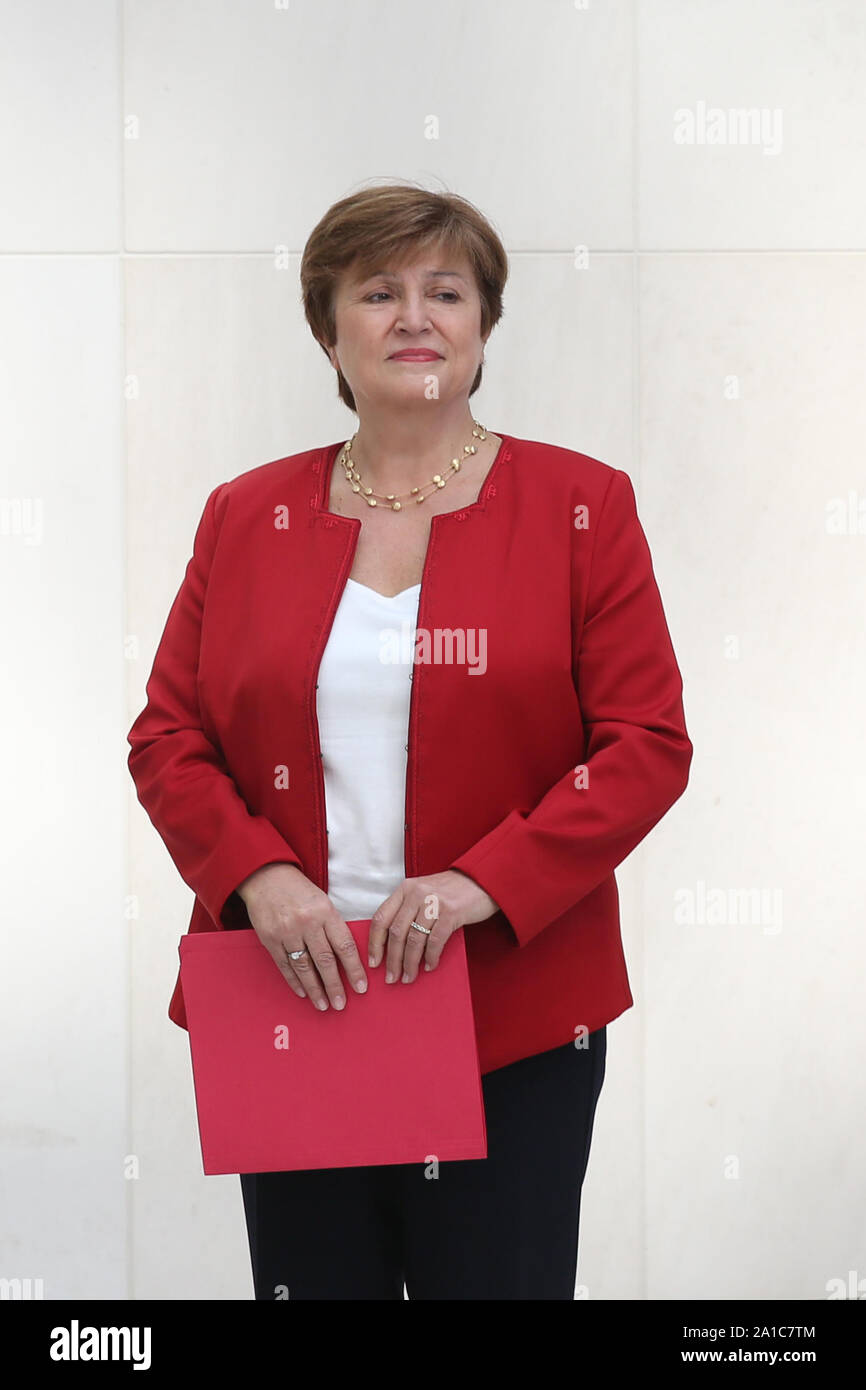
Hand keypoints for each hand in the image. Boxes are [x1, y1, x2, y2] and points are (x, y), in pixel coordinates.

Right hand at [236, 862, 367, 1010]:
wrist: (267, 876)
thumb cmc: (299, 891)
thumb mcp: (322, 902)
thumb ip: (333, 927)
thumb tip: (346, 957)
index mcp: (325, 912)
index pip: (344, 946)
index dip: (354, 969)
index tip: (360, 987)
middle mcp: (307, 923)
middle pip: (325, 961)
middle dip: (335, 985)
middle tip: (341, 1004)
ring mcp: (287, 932)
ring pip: (304, 967)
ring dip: (315, 989)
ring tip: (323, 1005)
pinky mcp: (270, 939)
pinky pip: (285, 965)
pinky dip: (294, 981)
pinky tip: (303, 992)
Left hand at [368, 869, 499, 984]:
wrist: (481, 880)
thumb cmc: (451, 891)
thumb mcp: (423, 893)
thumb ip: (408, 910)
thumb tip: (393, 945)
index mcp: (405, 889)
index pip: (381, 918)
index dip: (374, 943)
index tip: (374, 962)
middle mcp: (416, 893)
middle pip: (396, 933)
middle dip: (392, 960)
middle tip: (391, 977)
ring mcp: (433, 902)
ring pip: (414, 940)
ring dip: (410, 963)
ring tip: (409, 977)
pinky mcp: (451, 912)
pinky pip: (435, 941)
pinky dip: (431, 957)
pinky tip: (430, 966)